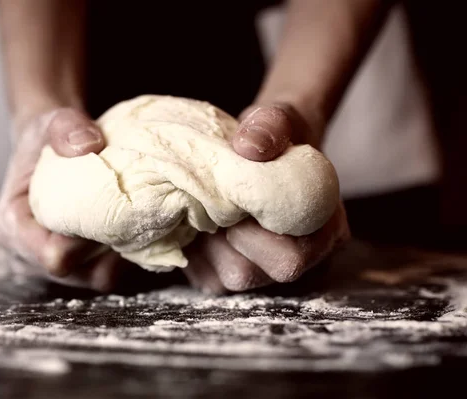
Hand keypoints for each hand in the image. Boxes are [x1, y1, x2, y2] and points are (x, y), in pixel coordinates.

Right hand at [0, 107, 130, 291]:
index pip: (51, 255)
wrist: (52, 146)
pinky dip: (126, 256)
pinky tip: (138, 229)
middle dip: (105, 249)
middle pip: (77, 272)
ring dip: (120, 256)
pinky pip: (108, 273)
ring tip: (137, 223)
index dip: (83, 244)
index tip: (108, 214)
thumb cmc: (46, 136)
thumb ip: (64, 128)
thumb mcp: (52, 121)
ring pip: (97, 277)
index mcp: (10, 225)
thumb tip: (89, 145)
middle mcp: (28, 254)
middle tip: (129, 216)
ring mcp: (55, 263)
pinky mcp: (79, 264)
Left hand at [183, 104, 349, 293]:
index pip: (292, 257)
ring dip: (206, 244)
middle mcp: (298, 263)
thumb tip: (249, 146)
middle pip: (251, 274)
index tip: (239, 198)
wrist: (255, 151)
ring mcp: (263, 274)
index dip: (256, 233)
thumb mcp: (278, 118)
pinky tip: (197, 222)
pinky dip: (194, 251)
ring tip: (205, 209)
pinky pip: (205, 278)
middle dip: (223, 237)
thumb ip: (272, 125)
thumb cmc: (274, 137)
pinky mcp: (229, 277)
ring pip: (224, 280)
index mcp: (324, 233)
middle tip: (216, 203)